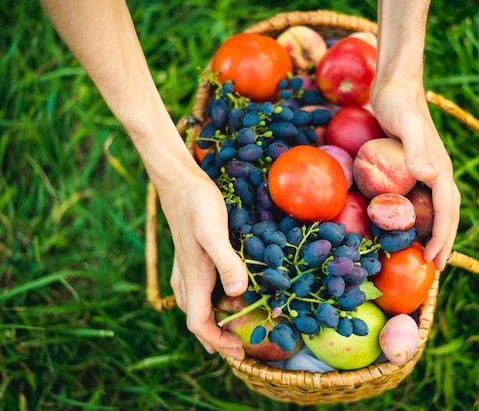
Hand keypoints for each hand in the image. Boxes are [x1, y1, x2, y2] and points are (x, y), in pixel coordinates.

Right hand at [160, 169, 247, 359]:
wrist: (179, 182)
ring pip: (196, 308)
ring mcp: (186, 270)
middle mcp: (187, 279)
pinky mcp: (190, 259)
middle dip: (217, 340)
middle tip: (242, 349)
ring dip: (214, 324)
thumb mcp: (213, 231)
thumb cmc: (197, 204)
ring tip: (236, 331)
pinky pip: (198, 292)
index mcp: (194, 278)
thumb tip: (238, 292)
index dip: (218, 342)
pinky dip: (213, 305)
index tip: (240, 350)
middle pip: (197, 321)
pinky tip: (228, 298)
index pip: (199, 325)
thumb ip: (226, 261)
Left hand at [370, 82, 459, 269]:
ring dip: (436, 231)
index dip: (441, 237)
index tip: (433, 260)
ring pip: (438, 208)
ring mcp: (428, 170)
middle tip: (436, 267)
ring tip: (429, 252)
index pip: (446, 211)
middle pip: (447, 214)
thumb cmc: (399, 104)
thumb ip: (417, 149)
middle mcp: (438, 172)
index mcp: (440, 169)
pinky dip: (422, 215)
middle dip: (444, 241)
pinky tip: (411, 223)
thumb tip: (431, 176)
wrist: (396, 86)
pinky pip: (423, 197)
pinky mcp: (416, 166)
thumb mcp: (407, 124)